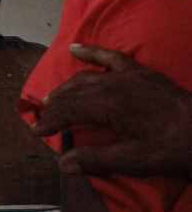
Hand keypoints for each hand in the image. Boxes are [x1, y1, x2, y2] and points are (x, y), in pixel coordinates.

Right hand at [32, 44, 191, 177]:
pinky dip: (92, 52)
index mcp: (108, 106)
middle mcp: (112, 86)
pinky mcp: (142, 72)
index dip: (50, 121)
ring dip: (66, 87)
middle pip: (73, 93)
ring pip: (86, 77)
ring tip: (52, 98)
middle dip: (54, 106)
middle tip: (42, 119)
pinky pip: (111, 57)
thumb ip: (97, 160)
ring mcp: (127, 76)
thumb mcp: (135, 161)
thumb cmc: (172, 150)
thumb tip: (62, 163)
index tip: (38, 132)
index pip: (68, 110)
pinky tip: (75, 48)